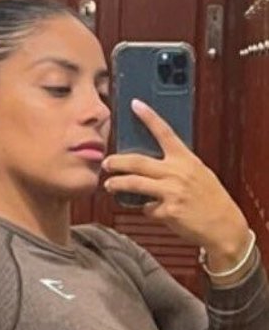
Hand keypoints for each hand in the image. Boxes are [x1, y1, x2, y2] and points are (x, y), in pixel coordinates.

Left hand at [101, 99, 248, 254]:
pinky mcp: (168, 211)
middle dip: (118, 161)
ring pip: (135, 184)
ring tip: (109, 185)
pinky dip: (147, 209)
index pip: (165, 132)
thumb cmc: (211, 199)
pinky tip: (150, 210)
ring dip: (118, 183)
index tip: (135, 104)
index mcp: (186, 159)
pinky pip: (148, 208)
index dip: (149, 117)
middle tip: (106, 162)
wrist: (223, 224)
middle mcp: (177, 172)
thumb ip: (177, 167)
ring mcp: (172, 191)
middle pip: (138, 161)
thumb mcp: (198, 173)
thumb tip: (153, 168)